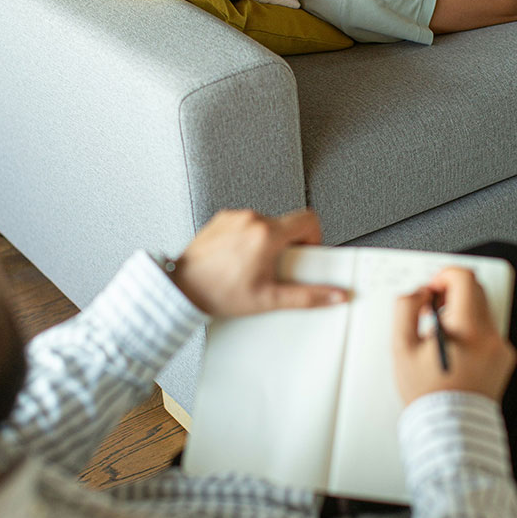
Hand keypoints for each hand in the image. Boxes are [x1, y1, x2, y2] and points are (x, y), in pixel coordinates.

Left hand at [169, 208, 347, 316]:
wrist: (182, 288)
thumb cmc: (218, 292)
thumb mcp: (269, 299)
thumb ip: (308, 297)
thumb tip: (334, 296)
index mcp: (267, 234)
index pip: (309, 219)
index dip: (314, 237)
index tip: (306, 253)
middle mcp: (251, 219)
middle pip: (286, 223)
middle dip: (288, 245)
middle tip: (277, 267)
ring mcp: (234, 217)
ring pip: (265, 223)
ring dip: (267, 241)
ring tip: (255, 266)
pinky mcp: (220, 220)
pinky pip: (245, 223)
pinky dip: (247, 238)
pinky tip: (239, 259)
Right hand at [392, 266, 516, 405]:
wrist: (451, 429)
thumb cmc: (427, 394)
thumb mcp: (401, 348)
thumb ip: (406, 309)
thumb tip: (418, 293)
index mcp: (469, 329)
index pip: (464, 279)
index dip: (443, 276)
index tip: (432, 288)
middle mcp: (491, 336)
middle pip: (475, 291)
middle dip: (451, 293)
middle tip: (431, 309)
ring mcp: (501, 349)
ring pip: (481, 310)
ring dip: (460, 312)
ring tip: (440, 335)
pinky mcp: (503, 360)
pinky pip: (487, 331)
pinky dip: (471, 331)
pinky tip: (454, 350)